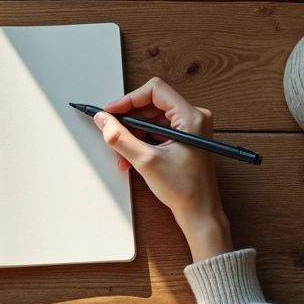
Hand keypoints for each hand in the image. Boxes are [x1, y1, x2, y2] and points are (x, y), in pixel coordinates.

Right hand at [96, 78, 231, 261]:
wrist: (199, 212)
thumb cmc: (186, 190)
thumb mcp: (146, 162)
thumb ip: (121, 138)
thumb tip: (104, 121)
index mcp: (191, 118)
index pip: (155, 91)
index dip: (129, 99)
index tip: (111, 111)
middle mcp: (193, 118)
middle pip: (151, 104)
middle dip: (129, 120)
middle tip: (111, 132)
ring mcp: (189, 128)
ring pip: (151, 119)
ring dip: (133, 134)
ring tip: (122, 153)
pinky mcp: (184, 138)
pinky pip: (156, 130)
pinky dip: (141, 141)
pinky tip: (131, 156)